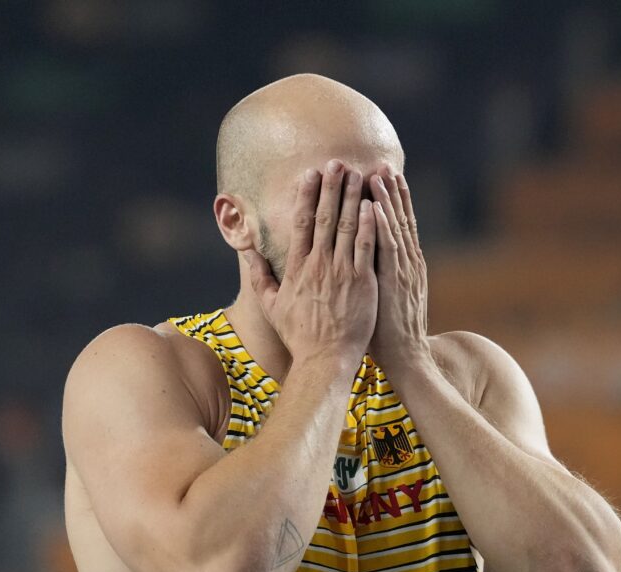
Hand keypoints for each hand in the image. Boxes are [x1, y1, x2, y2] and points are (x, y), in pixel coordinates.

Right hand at [243, 159, 376, 367]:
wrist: (324, 359)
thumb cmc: (299, 335)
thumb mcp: (271, 305)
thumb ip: (259, 275)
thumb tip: (246, 251)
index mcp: (297, 268)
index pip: (302, 223)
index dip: (307, 196)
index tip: (311, 174)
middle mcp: (318, 265)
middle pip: (324, 217)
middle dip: (331, 187)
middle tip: (337, 162)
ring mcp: (341, 273)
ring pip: (347, 227)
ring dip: (353, 198)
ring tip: (359, 175)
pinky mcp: (362, 283)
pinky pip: (366, 247)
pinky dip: (369, 225)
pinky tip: (374, 205)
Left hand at [369, 166, 431, 370]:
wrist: (405, 357)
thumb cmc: (387, 333)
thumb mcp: (384, 299)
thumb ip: (377, 277)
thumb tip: (364, 262)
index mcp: (404, 266)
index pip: (398, 226)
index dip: (391, 201)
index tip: (382, 177)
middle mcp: (407, 263)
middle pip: (399, 220)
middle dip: (391, 192)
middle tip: (382, 164)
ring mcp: (403, 271)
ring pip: (394, 228)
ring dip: (386, 200)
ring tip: (377, 174)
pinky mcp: (394, 282)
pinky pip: (387, 249)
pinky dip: (381, 226)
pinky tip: (373, 206)